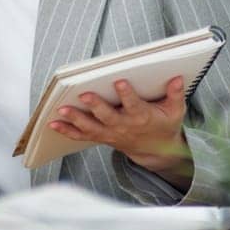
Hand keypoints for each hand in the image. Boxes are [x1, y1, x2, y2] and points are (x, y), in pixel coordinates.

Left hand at [49, 77, 193, 187]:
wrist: (156, 151)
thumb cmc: (163, 126)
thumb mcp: (175, 111)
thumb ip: (176, 94)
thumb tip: (177, 78)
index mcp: (141, 117)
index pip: (133, 105)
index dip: (127, 94)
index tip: (120, 81)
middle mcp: (123, 126)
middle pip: (107, 116)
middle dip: (96, 106)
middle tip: (84, 94)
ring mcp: (111, 133)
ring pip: (91, 127)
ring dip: (75, 119)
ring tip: (61, 110)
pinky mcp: (102, 137)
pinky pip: (82, 136)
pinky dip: (67, 131)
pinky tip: (53, 124)